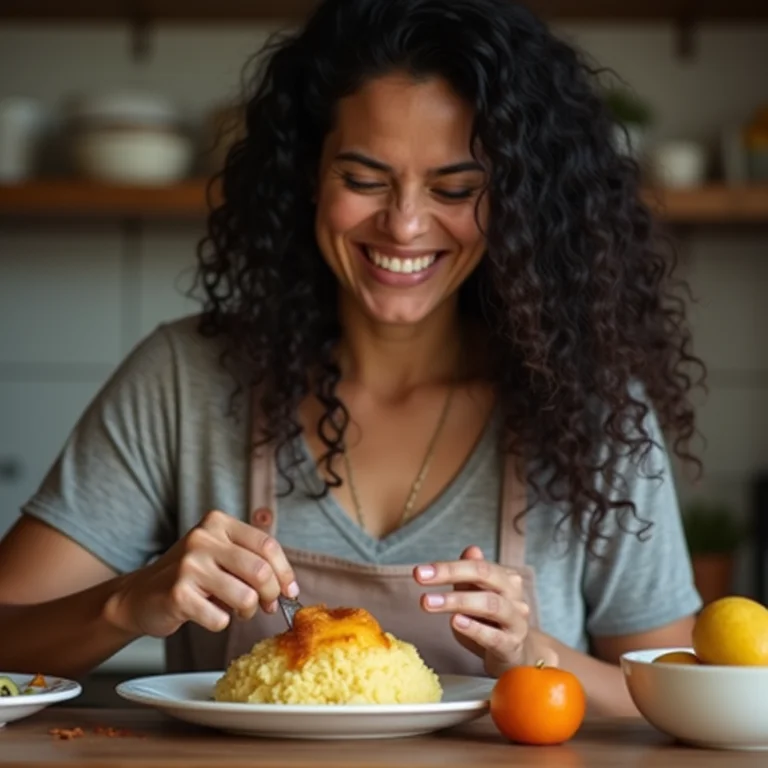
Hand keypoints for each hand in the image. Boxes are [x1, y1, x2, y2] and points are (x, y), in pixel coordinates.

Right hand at [105, 509, 297, 638]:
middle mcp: (203, 538)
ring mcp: (189, 565)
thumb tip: (289, 588)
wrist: (141, 595)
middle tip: (266, 606)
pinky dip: (221, 622)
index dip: (284, 572)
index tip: (289, 591)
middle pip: (260, 571)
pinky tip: (208, 614)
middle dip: (270, 595)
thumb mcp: (221, 554)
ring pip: (245, 597)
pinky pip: (220, 618)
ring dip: (247, 611)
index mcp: (218, 523)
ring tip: (236, 609)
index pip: (267, 546)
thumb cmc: (191, 576)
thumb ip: (253, 561)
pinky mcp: (178, 594)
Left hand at [414, 545, 557, 676]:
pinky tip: (455, 622)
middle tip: (420, 577)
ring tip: (430, 602)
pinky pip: (494, 636)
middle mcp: (514, 595)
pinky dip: (474, 628)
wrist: (515, 656)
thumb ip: (470, 576)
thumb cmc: (490, 623)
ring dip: (457, 601)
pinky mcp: (512, 646)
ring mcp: (516, 621)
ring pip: (491, 604)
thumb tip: (471, 550)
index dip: (448, 566)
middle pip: (485, 575)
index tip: (419, 571)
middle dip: (451, 573)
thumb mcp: (476, 597)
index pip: (477, 565)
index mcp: (505, 579)